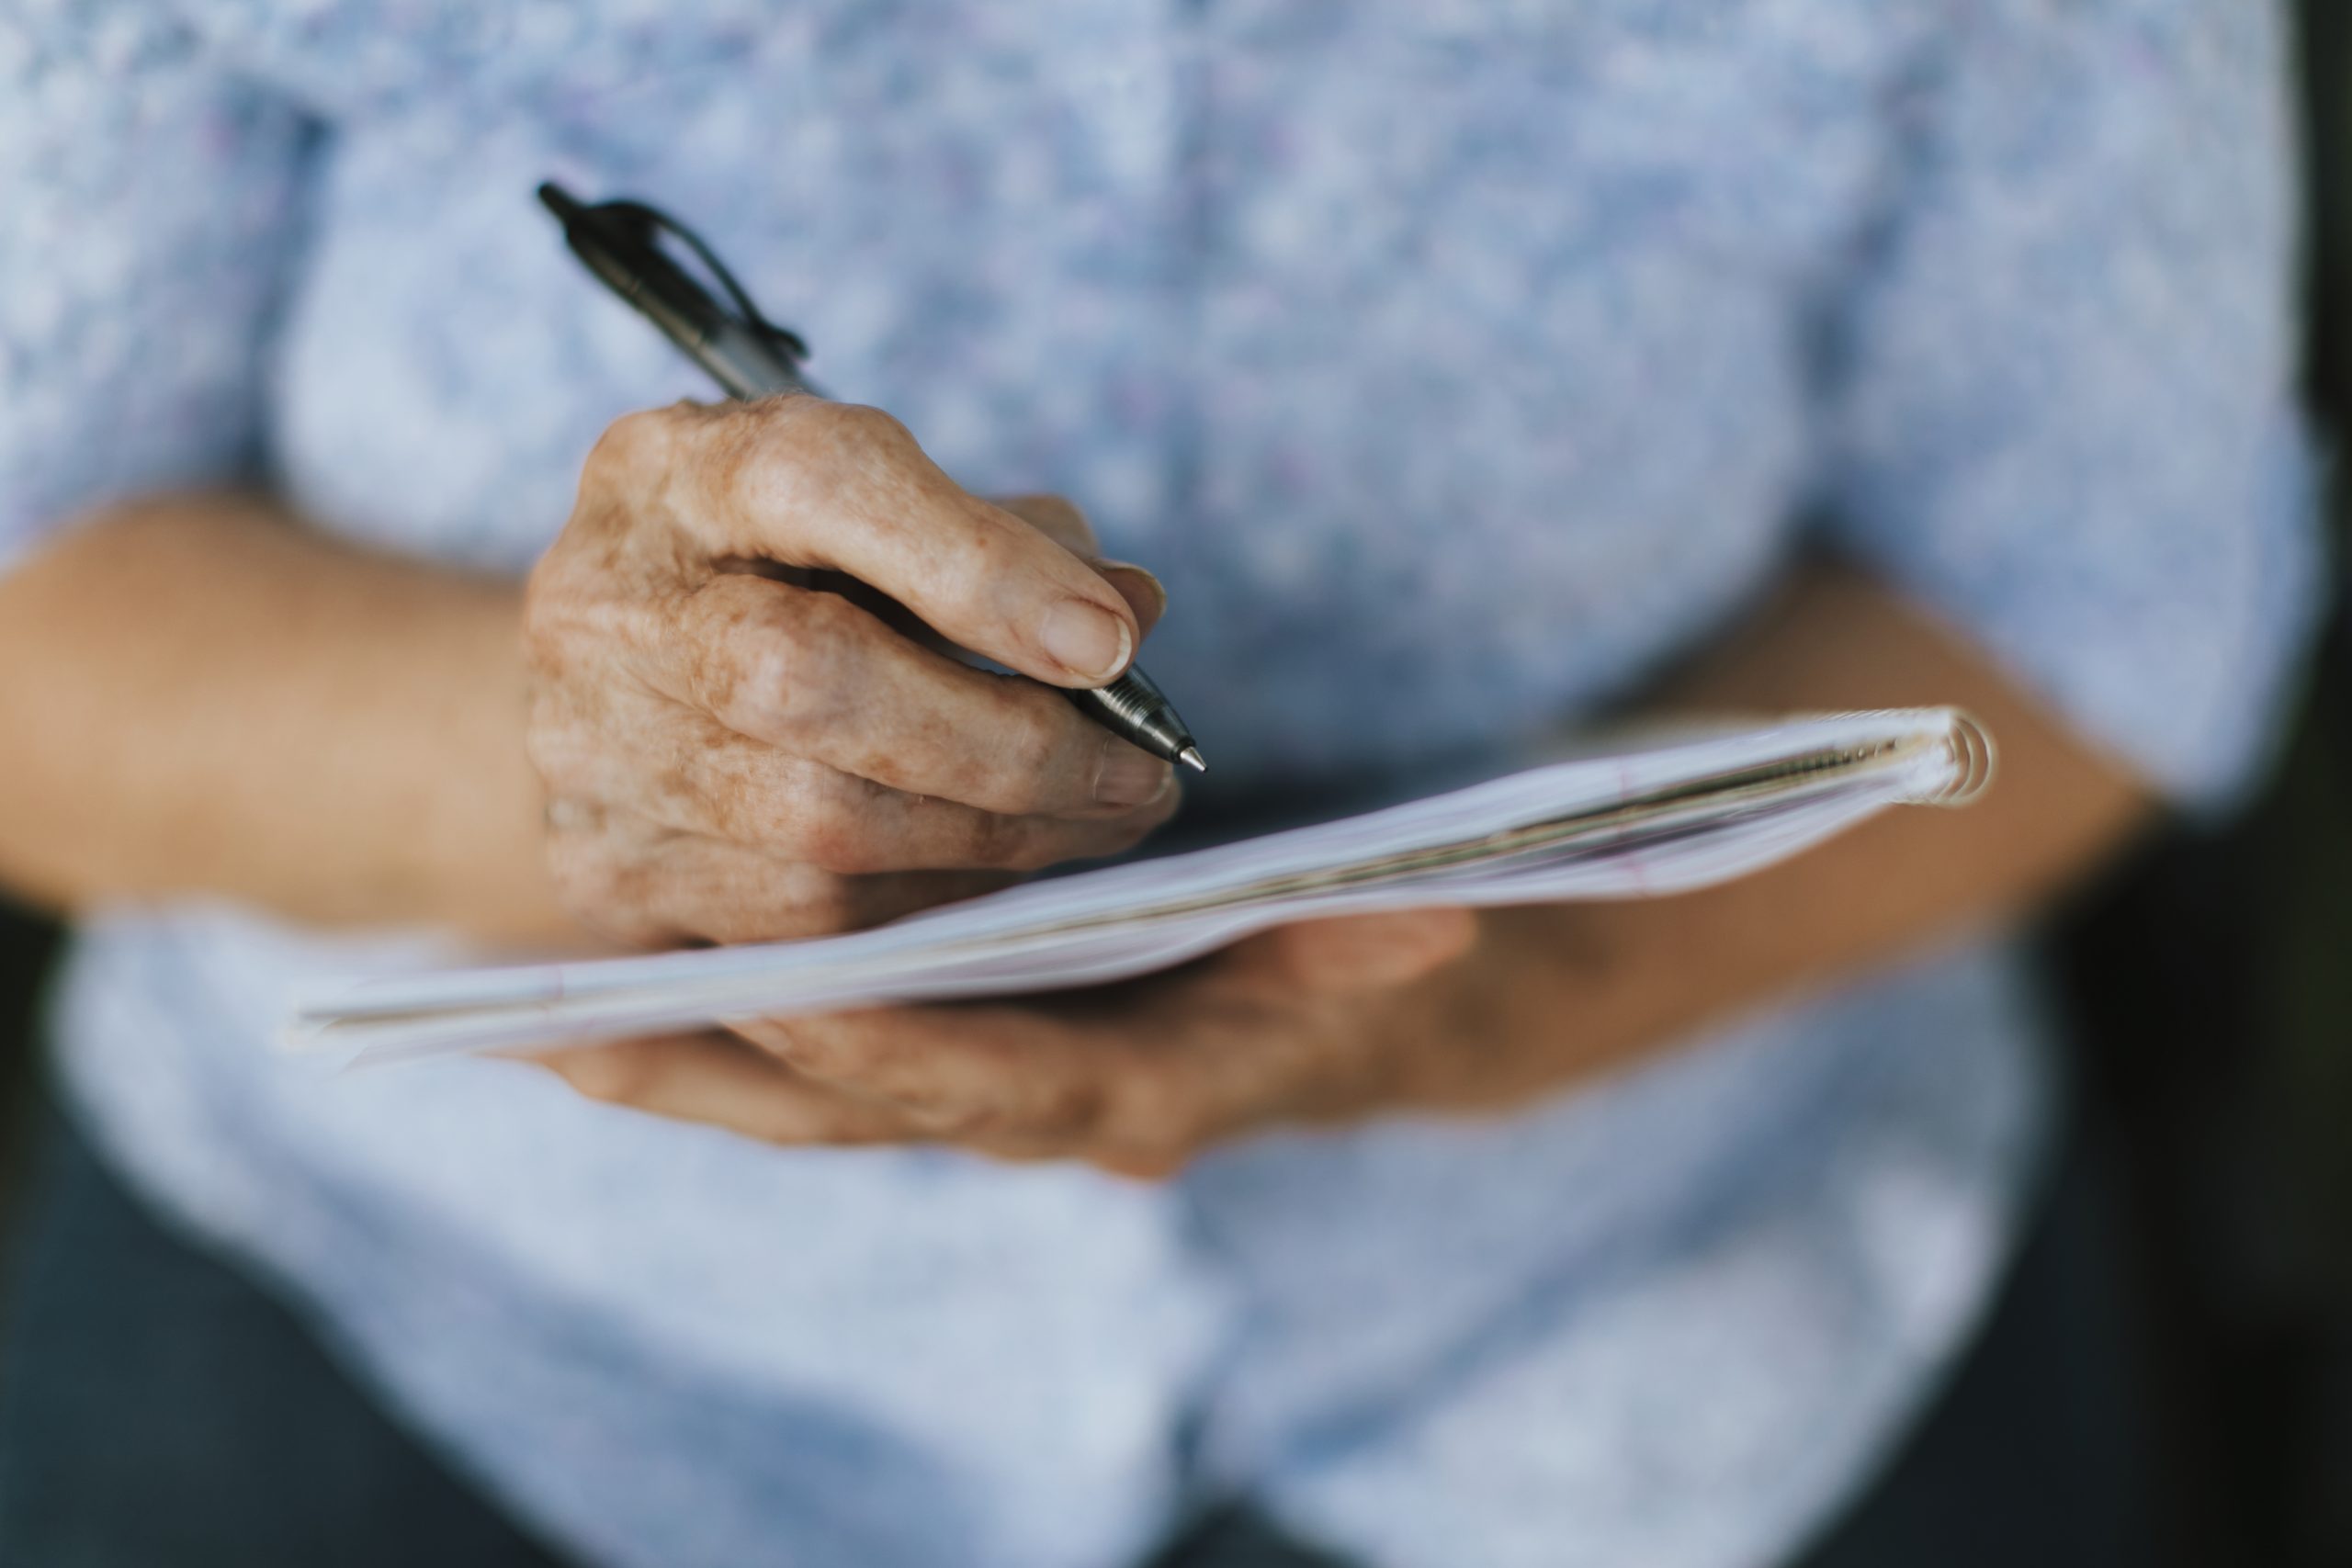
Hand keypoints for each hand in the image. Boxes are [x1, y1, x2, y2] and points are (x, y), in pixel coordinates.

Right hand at [522, 396, 1180, 947]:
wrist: (604, 690)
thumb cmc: (780, 582)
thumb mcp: (880, 514)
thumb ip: (1003, 540)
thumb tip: (1129, 612)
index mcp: (677, 469)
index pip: (819, 483)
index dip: (977, 566)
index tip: (1111, 642)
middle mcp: (608, 601)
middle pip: (806, 678)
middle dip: (1006, 740)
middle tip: (1138, 771)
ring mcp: (591, 747)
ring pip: (817, 827)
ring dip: (997, 838)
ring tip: (1105, 820)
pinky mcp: (608, 871)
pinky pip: (803, 921)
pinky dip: (933, 895)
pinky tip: (1003, 865)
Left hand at [535, 906, 1627, 1178]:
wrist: (1294, 1017)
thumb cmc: (1304, 977)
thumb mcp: (1325, 964)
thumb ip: (1353, 951)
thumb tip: (1432, 925)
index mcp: (1119, 1095)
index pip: (994, 1084)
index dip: (895, 1053)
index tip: (790, 1009)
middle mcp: (1020, 1111)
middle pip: (851, 1110)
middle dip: (727, 1073)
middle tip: (581, 1024)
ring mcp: (959, 1091)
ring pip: (797, 1099)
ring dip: (679, 1061)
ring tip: (539, 1012)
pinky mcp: (915, 1054)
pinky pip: (788, 1063)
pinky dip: (698, 1033)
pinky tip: (584, 991)